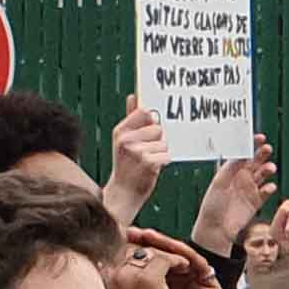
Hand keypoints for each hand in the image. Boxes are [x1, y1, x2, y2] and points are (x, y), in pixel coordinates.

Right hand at [104, 95, 167, 222]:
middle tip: (146, 152)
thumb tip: (134, 96)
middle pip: (158, 128)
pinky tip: (152, 169)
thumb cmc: (127, 164)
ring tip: (147, 161)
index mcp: (120, 131)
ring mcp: (137, 151)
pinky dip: (163, 162)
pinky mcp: (148, 163)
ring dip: (160, 153)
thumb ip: (131, 118)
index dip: (151, 121)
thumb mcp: (123, 140)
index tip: (148, 132)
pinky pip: (167, 155)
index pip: (145, 113)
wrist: (124, 192)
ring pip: (164, 143)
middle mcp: (126, 140)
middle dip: (157, 140)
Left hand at [191, 136, 274, 256]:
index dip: (251, 145)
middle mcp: (241, 179)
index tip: (259, 137)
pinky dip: (269, 188)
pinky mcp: (256, 202)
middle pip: (255, 162)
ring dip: (267, 170)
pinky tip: (269, 187)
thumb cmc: (213, 205)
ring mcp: (249, 190)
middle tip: (267, 148)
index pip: (243, 154)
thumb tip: (242, 153)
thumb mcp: (219, 182)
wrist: (216, 228)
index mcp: (230, 172)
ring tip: (270, 168)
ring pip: (262, 175)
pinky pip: (266, 192)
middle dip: (261, 154)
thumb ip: (231, 168)